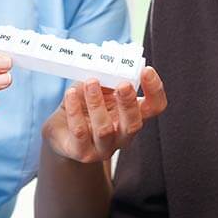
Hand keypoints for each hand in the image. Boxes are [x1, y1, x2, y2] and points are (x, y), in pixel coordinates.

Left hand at [42, 66, 166, 163]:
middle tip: (123, 84)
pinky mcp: (82, 152)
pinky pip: (80, 132)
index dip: (155, 90)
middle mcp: (123, 135)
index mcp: (134, 115)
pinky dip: (75, 111)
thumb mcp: (100, 87)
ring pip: (104, 129)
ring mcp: (103, 148)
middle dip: (129, 103)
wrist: (62, 129)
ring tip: (90, 82)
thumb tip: (108, 64)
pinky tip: (71, 94)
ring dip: (97, 103)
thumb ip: (107, 78)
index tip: (146, 70)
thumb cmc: (86, 104)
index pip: (155, 106)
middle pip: (134, 124)